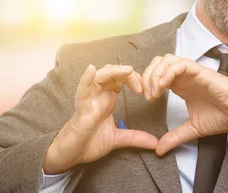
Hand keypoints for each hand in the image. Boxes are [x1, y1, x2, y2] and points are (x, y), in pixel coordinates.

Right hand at [43, 64, 157, 173]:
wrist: (72, 156)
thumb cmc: (89, 142)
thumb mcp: (117, 139)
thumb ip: (136, 138)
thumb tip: (155, 143)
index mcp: (108, 99)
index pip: (121, 79)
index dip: (134, 78)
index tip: (145, 89)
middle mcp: (98, 96)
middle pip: (111, 73)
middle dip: (126, 73)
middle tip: (140, 83)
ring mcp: (89, 101)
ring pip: (99, 77)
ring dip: (113, 72)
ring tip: (126, 70)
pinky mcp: (81, 110)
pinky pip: (82, 92)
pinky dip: (86, 80)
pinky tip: (91, 70)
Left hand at [142, 54, 227, 155]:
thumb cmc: (223, 115)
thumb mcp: (192, 128)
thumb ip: (175, 137)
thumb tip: (159, 149)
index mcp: (181, 85)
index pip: (156, 74)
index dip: (146, 82)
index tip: (145, 99)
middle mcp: (184, 76)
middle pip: (157, 63)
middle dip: (147, 76)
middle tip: (148, 95)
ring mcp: (191, 72)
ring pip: (166, 59)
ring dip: (156, 74)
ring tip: (155, 92)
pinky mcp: (200, 71)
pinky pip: (180, 64)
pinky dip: (168, 72)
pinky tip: (164, 86)